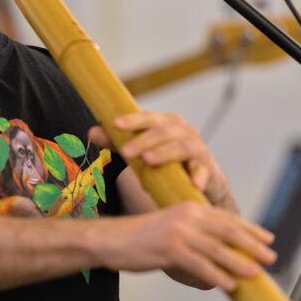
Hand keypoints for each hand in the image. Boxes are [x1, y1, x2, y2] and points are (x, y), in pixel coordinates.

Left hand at [88, 110, 230, 206]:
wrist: (198, 182)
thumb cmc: (165, 163)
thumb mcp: (140, 152)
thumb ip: (118, 143)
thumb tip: (91, 132)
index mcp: (166, 124)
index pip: (149, 117)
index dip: (133, 120)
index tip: (115, 125)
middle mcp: (184, 132)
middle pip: (164, 130)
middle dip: (143, 140)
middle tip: (125, 152)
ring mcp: (198, 149)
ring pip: (182, 146)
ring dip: (165, 153)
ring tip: (148, 160)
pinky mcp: (208, 169)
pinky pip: (204, 171)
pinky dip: (199, 176)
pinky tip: (192, 183)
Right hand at [96, 202, 275, 290]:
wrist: (110, 239)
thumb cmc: (139, 237)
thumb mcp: (170, 227)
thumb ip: (193, 235)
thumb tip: (215, 253)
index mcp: (189, 207)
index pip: (226, 218)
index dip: (249, 228)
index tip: (267, 237)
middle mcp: (187, 216)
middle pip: (227, 231)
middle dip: (251, 244)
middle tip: (270, 256)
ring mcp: (179, 232)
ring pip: (216, 249)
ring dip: (238, 262)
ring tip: (254, 272)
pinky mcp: (169, 248)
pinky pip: (199, 264)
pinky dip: (215, 275)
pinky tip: (227, 284)